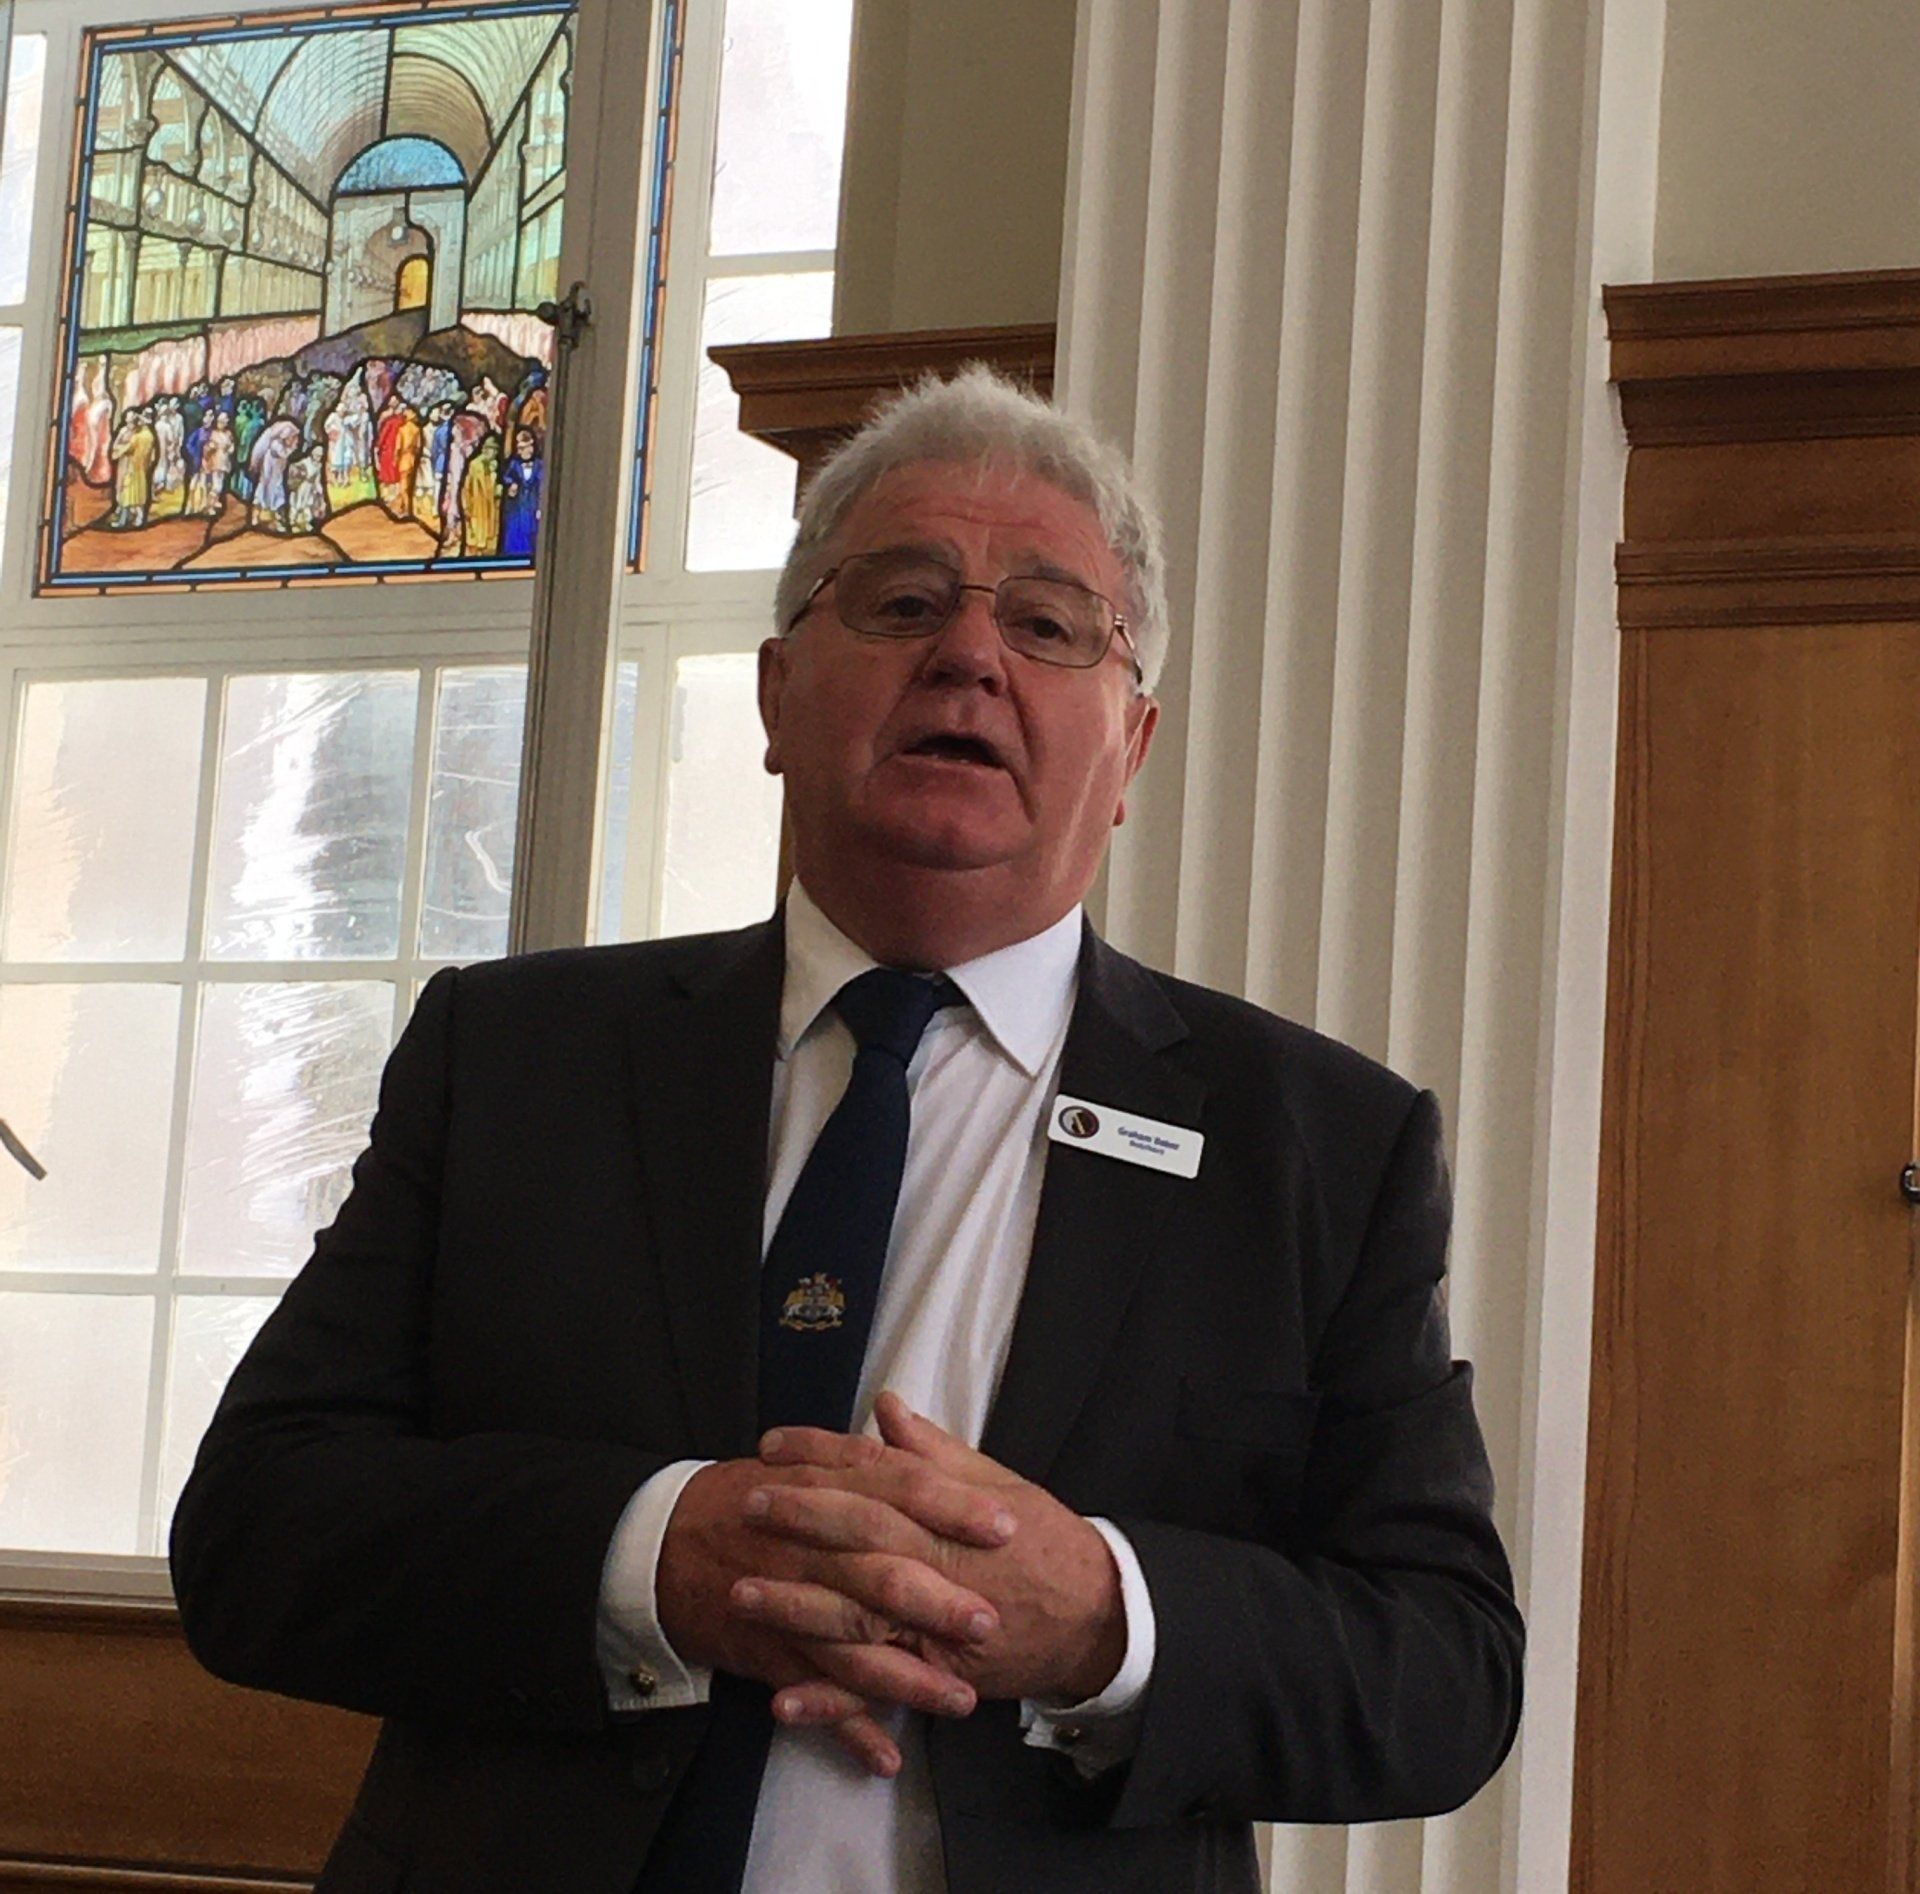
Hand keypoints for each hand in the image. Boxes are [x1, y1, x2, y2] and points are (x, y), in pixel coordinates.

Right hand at [655, 1453, 1013, 1774]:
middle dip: (937, 1601)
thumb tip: (903, 1417)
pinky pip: (812, 1695)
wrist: (666, 1542)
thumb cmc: (750, 1497)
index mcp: (826, 1488)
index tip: (1006, 1525)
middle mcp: (810, 1546)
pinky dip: (846, 1726)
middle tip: (990, 1623)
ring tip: (960, 1700)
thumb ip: (861, 1447)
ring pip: (853, 1647)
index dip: (953, 1507)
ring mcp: (788, 1604)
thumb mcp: (805, 1460)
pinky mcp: (768, 1652)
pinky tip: (885, 1755)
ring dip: (908, 1679)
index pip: (900, 1490)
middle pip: (880, 1572)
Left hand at [732, 1392, 1125, 1728]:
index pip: (874, 1476)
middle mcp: (936, 1568)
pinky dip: (830, 1701)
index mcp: (948, 1515)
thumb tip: (886, 1407)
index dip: (819, 1458)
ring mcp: (933, 1627)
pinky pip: (876, 1692)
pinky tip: (782, 1697)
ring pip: (855, 1618)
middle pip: (859, 1538)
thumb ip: (936, 1451)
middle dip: (799, 1520)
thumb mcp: (998, 1483)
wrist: (1096, 1618)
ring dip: (795, 1608)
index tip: (772, 1446)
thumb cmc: (1046, 1544)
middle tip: (746, 1504)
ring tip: (741, 1594)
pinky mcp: (936, 1675)